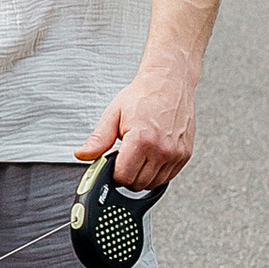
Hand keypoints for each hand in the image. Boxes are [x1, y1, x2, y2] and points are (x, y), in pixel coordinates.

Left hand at [79, 50, 196, 189]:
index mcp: (141, 139)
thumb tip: (82, 154)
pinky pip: (168, 178)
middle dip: (126, 175)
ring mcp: (176, 154)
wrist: (169, 83)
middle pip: (137, 184)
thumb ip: (98, 139)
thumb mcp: (113, 114)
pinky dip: (157, 173)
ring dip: (142, 176)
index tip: (112, 163)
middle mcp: (162, 150)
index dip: (113, 173)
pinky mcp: (185, 155)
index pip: (123, 177)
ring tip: (138, 154)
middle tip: (124, 156)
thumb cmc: (143, 96)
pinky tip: (151, 156)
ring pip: (153, 184)